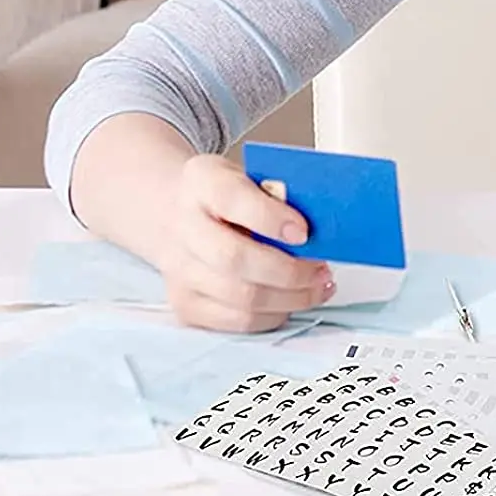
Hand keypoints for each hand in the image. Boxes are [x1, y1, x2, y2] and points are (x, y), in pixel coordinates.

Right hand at [160, 154, 334, 331]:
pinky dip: (273, 315)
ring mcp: (180, 271)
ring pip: (240, 298)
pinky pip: (236, 321)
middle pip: (236, 260)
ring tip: (318, 286)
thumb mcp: (247, 173)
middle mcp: (184, 228)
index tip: (305, 232)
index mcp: (202, 182)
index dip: (271, 218)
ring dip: (290, 298)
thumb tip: (322, 221)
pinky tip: (294, 301)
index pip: (233, 199)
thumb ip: (278, 192)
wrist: (173, 212)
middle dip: (290, 271)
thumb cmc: (222, 193)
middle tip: (322, 269)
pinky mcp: (186, 304)